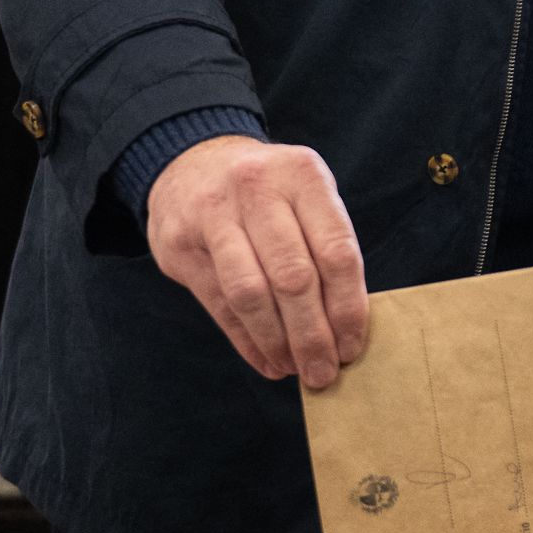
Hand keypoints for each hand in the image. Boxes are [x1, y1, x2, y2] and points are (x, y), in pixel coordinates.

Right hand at [145, 135, 367, 388]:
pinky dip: (246, 341)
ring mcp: (212, 212)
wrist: (190, 160)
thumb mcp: (303, 194)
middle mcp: (257, 187)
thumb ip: (325, 246)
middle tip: (324, 371)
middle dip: (312, 335)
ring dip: (277, 342)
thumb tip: (345, 328)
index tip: (351, 346)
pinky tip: (266, 360)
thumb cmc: (265, 191)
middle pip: (293, 277)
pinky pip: (219, 303)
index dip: (347, 308)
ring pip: (251, 293)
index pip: (335, 251)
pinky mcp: (180, 243)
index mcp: (302, 174)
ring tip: (293, 368)